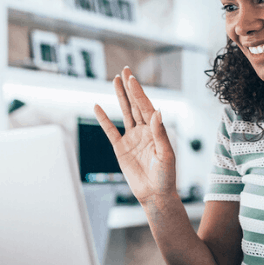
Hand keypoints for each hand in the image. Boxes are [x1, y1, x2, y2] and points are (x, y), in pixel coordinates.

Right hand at [93, 67, 175, 203]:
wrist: (155, 195)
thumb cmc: (166, 176)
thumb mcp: (165, 155)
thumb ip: (159, 133)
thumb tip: (157, 111)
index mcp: (156, 131)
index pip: (146, 107)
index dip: (139, 93)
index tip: (132, 79)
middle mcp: (144, 131)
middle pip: (136, 104)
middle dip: (130, 88)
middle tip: (125, 70)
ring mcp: (132, 138)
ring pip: (125, 112)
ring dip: (120, 97)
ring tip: (115, 80)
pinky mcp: (121, 148)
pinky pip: (110, 130)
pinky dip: (103, 119)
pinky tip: (97, 107)